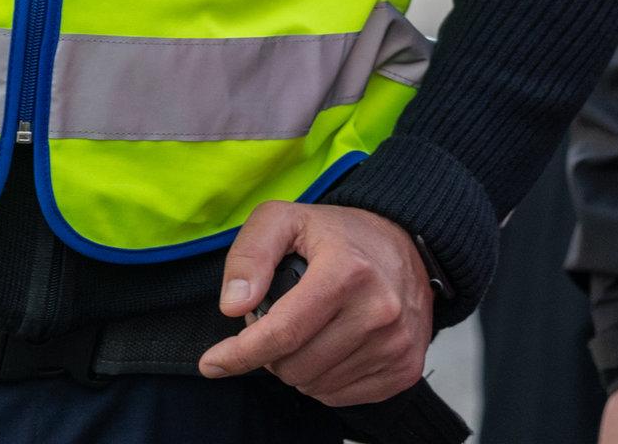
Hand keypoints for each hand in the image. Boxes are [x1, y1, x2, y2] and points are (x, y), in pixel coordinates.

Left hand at [199, 201, 431, 406]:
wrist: (405, 246)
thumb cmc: (340, 235)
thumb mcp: (286, 220)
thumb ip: (250, 255)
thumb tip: (233, 306)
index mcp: (347, 271)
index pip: (282, 332)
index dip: (239, 353)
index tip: (212, 363)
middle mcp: (378, 310)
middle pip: (295, 366)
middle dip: (271, 354)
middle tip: (280, 323)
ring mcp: (395, 343)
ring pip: (315, 386)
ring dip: (297, 368)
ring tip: (308, 332)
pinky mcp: (405, 367)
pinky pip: (341, 397)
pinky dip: (324, 381)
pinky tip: (330, 349)